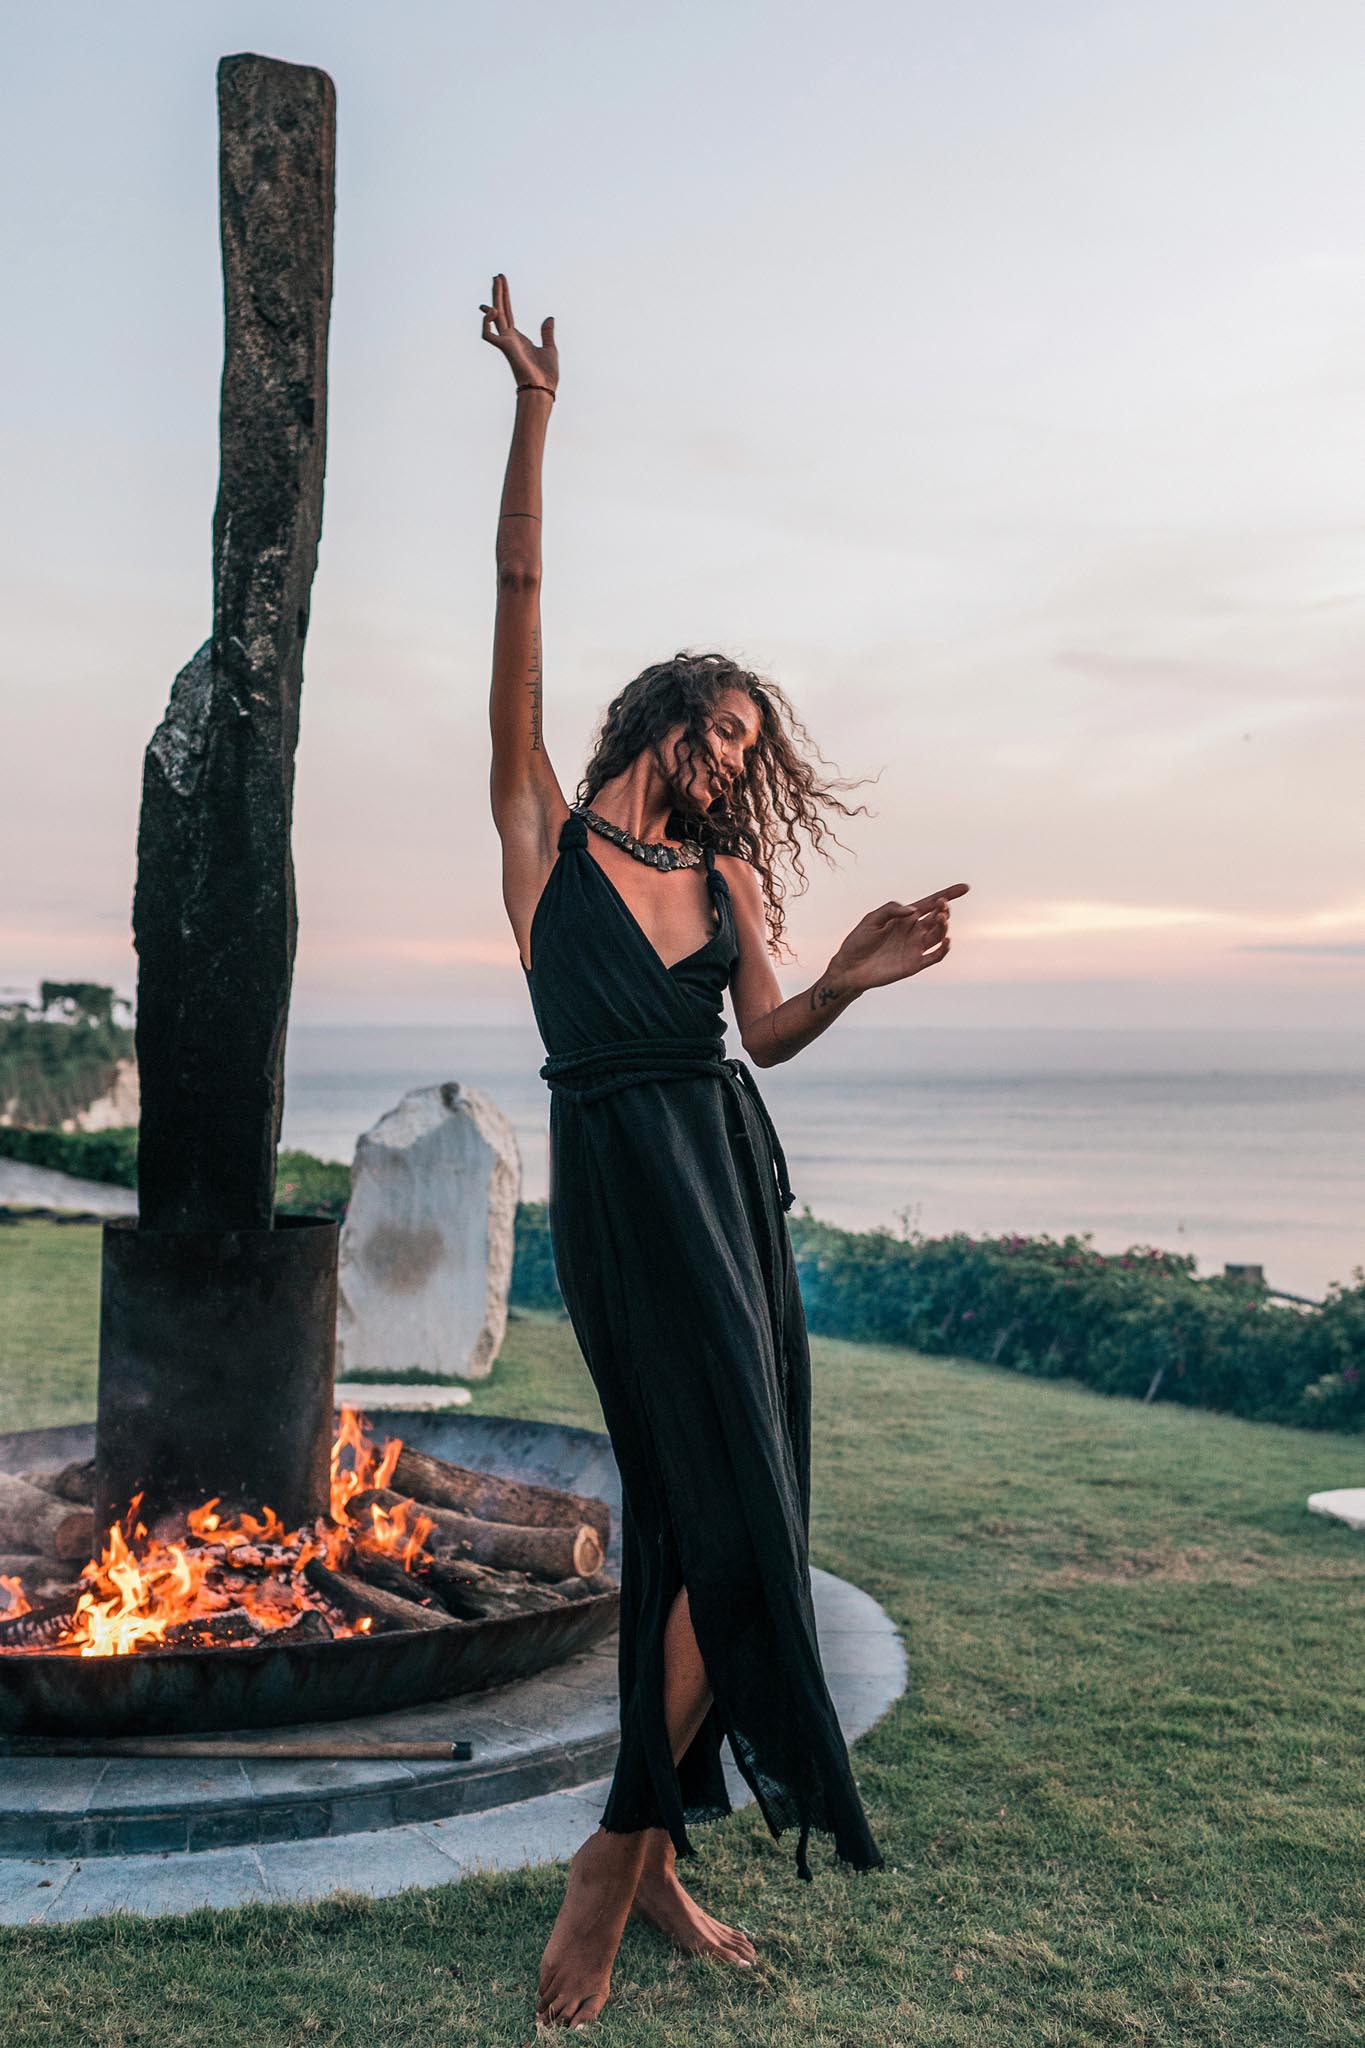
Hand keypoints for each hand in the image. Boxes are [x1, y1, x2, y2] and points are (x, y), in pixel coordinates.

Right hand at [480, 272, 557, 392]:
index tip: (502, 283)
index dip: (504, 298)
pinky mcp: (505, 348)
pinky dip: (486, 323)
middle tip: (497, 275)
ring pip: (494, 316)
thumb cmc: (546, 375)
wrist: (544, 389)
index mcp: (517, 338)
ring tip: (497, 281)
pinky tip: (492, 311)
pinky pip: (488, 335)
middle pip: (500, 310)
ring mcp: (505, 343)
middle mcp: (509, 338)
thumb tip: (549, 318)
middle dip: (498, 293)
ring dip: (495, 298)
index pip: (508, 313)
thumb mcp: (550, 348)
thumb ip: (547, 333)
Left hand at [829, 882, 968, 995]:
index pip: (930, 903)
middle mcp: (913, 931)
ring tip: (941, 918)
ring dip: (943, 926)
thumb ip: (891, 910)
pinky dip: (943, 948)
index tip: (964, 888)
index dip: (948, 895)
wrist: (850, 967)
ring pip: (938, 934)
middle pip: (937, 917)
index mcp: (905, 917)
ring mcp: (915, 947)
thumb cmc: (859, 941)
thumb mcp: (872, 919)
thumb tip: (913, 910)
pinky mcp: (915, 964)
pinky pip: (935, 956)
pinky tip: (946, 940)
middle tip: (942, 905)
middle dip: (944, 909)